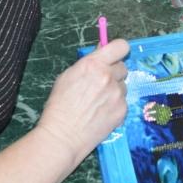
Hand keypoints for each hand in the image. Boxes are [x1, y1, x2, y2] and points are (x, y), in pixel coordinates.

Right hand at [36, 39, 129, 163]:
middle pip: (123, 67)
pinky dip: (115, 107)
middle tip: (100, 85)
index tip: (115, 56)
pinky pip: (123, 103)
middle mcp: (108, 76)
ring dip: (114, 91)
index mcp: (93, 64)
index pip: (121, 46)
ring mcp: (117, 94)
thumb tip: (102, 53)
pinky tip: (101, 114)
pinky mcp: (122, 110)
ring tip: (98, 103)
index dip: (119, 51)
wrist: (62, 136)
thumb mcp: (68, 76)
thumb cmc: (59, 106)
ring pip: (123, 86)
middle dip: (114, 74)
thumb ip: (89, 63)